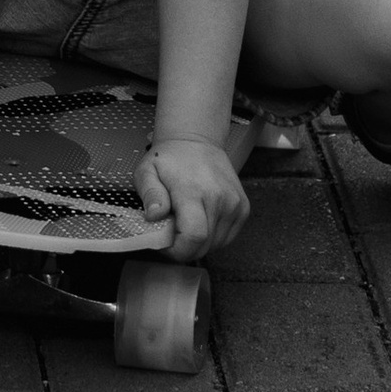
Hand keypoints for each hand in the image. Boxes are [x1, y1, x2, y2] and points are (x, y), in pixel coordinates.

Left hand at [138, 138, 249, 259]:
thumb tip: (154, 215)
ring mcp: (235, 204)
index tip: (166, 246)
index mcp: (193, 191)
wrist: (197, 141)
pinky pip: (227, 238)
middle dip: (185, 248)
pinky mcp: (243, 208)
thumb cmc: (170, 158)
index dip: (178, 250)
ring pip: (216, 245)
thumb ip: (149, 194)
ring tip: (185, 223)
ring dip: (199, 243)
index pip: (194, 236)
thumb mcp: (147, 171)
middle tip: (171, 233)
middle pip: (205, 246)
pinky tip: (200, 221)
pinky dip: (212, 237)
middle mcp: (220, 199)